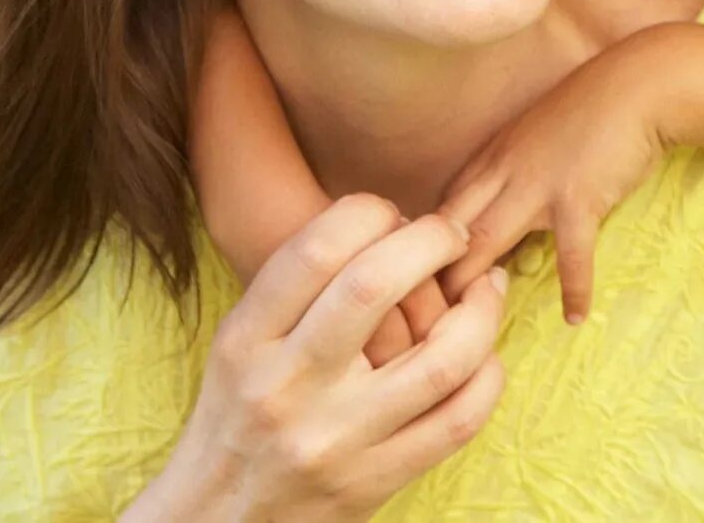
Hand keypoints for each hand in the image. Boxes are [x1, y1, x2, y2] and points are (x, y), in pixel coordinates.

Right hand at [127, 196, 505, 521]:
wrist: (214, 522)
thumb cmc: (238, 414)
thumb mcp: (239, 345)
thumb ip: (299, 288)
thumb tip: (392, 221)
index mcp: (245, 343)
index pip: (314, 250)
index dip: (371, 212)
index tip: (394, 214)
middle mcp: (286, 387)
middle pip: (377, 285)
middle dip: (433, 241)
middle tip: (451, 234)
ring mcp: (335, 439)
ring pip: (443, 356)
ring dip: (482, 310)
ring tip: (485, 286)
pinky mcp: (374, 481)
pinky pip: (460, 420)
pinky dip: (488, 375)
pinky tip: (484, 354)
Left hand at [436, 32, 670, 322]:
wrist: (642, 84)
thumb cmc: (597, 107)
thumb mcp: (538, 133)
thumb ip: (514, 169)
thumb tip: (502, 210)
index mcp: (492, 156)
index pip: (440, 209)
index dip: (423, 249)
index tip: (420, 287)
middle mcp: (503, 170)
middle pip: (448, 229)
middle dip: (429, 275)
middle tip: (420, 323)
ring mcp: (537, 185)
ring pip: (484, 241)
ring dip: (471, 286)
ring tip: (466, 330)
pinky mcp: (578, 198)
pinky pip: (571, 255)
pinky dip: (574, 288)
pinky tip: (575, 318)